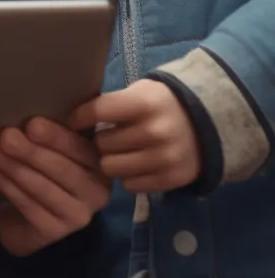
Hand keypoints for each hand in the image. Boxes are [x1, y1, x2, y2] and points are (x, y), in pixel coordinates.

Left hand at [0, 117, 110, 256]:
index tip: (32, 124)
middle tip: (5, 135)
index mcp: (98, 161)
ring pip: (41, 187)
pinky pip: (27, 205)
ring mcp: (77, 215)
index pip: (80, 148)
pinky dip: (4, 183)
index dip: (56, 137)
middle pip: (62, 169)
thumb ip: (50, 127)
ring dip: (11, 165)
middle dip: (30, 151)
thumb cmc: (43, 162)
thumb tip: (26, 105)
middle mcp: (96, 191)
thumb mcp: (52, 142)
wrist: (30, 211)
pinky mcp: (55, 231)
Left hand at [71, 79, 200, 192]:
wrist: (207, 122)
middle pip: (103, 144)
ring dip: (110, 160)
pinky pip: (131, 185)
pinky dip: (127, 176)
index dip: (79, 116)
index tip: (71, 120)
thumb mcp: (138, 92)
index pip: (97, 111)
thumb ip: (111, 104)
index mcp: (144, 104)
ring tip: (117, 152)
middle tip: (104, 137)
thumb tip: (72, 117)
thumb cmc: (160, 103)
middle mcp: (154, 132)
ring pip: (112, 167)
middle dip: (99, 140)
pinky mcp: (172, 179)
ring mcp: (165, 159)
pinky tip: (133, 164)